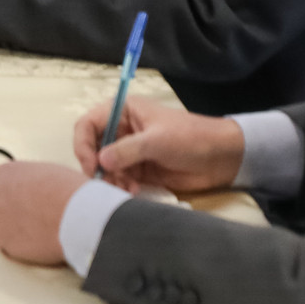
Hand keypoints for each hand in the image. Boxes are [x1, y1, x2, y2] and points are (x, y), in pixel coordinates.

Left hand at [0, 161, 88, 264]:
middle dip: (16, 209)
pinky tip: (40, 243)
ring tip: (44, 230)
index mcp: (7, 172)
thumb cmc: (68, 191)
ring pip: (5, 225)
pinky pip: (11, 244)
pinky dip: (23, 245)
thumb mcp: (51, 171)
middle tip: (39, 217)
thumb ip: (36, 178)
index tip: (35, 198)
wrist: (73, 215)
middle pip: (2, 202)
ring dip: (19, 228)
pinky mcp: (4, 241)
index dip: (22, 191)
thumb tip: (45, 184)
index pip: (6, 180)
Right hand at [73, 96, 245, 193]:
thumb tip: (99, 161)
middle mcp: (121, 130)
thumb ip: (127, 150)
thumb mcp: (157, 140)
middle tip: (106, 182)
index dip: (82, 144)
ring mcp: (129, 151)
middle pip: (92, 148)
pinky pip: (118, 179)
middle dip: (96, 166)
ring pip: (104, 167)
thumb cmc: (190, 138)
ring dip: (110, 180)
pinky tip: (133, 192)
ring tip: (126, 189)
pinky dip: (120, 186)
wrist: (221, 158)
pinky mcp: (138, 169)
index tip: (91, 165)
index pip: (87, 124)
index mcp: (122, 111)